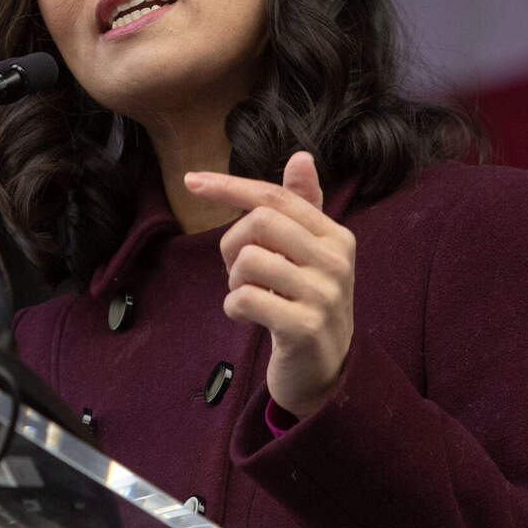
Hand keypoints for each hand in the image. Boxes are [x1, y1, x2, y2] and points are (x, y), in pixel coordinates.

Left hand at [184, 151, 355, 419]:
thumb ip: (303, 207)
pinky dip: (233, 307)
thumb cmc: (308, 303)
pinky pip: (244, 298)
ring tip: (250, 296)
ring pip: (247, 260)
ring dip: (234, 281)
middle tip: (238, 271)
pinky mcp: (304, 328)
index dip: (230, 186)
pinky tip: (247, 317)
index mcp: (336, 236)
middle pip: (259, 222)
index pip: (276, 197)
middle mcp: (336, 261)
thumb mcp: (310, 253)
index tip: (191, 180)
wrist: (326, 371)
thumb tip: (301, 156)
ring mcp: (323, 295)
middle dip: (232, 243)